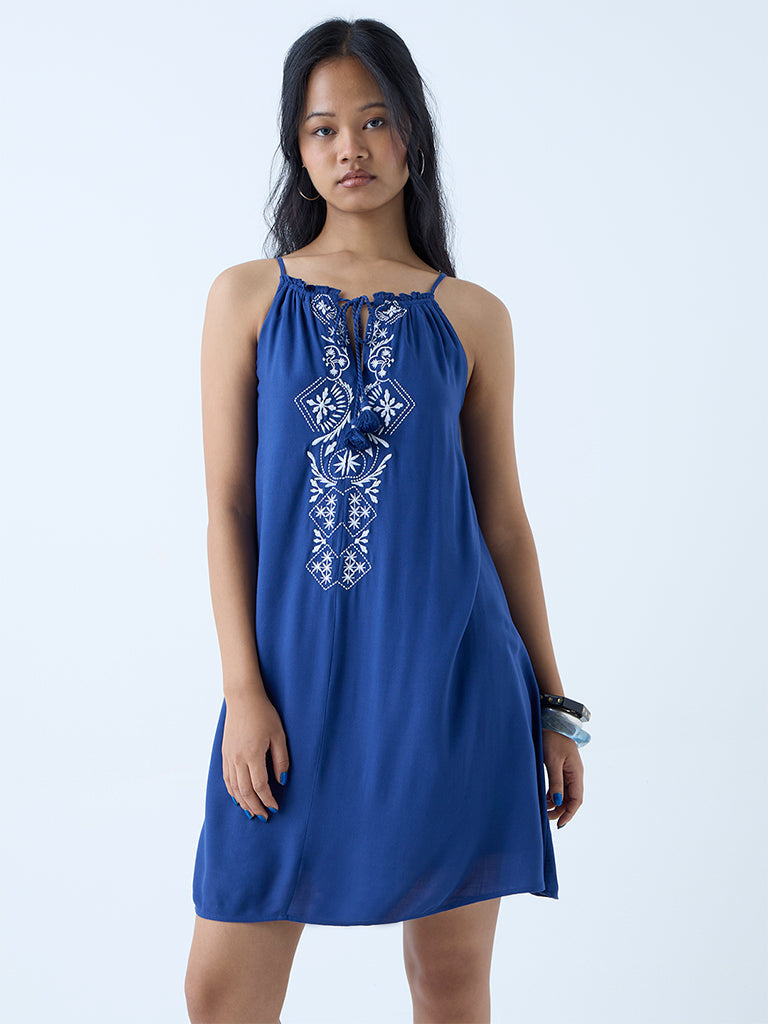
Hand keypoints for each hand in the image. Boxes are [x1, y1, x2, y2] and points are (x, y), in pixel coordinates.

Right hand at [222, 688, 289, 819]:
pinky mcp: (225, 753)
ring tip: (252, 812)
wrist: (242, 698)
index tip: (275, 807)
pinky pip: (227, 778)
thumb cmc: (264, 714)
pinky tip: (238, 798)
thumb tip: (282, 781)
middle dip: (255, 807)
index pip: (260, 786)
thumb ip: (281, 759)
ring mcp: (229, 757)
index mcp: (253, 755)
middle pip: (245, 791)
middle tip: (264, 816)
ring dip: (243, 803)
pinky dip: (232, 792)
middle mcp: (238, 759)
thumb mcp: (279, 735)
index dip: (268, 800)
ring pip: (233, 788)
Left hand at [542, 728, 583, 828]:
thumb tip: (558, 801)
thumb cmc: (553, 739)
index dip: (569, 813)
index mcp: (576, 773)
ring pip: (565, 793)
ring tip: (543, 809)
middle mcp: (575, 774)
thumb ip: (556, 781)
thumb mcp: (553, 761)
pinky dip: (553, 794)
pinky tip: (544, 798)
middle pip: (571, 799)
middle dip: (561, 810)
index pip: (576, 800)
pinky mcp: (561, 767)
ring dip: (556, 803)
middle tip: (547, 818)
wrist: (552, 721)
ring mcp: (568, 771)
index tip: (559, 824)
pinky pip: (559, 786)